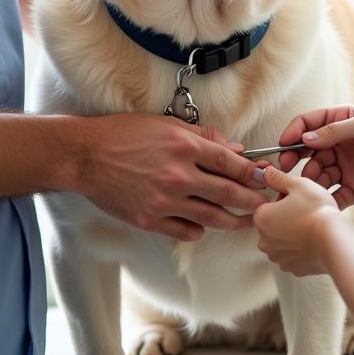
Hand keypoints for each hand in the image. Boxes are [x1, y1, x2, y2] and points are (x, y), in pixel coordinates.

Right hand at [75, 113, 268, 241]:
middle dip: (252, 200)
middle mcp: (179, 175)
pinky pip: (186, 231)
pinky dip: (199, 229)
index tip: (264, 177)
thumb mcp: (166, 123)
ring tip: (246, 222)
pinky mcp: (151, 220)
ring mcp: (165, 201)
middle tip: (266, 205)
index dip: (251, 172)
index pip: (230, 163)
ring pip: (212, 216)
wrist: (87, 156)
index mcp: (185, 146)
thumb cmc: (123, 134)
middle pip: (227, 192)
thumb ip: (203, 136)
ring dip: (233, 220)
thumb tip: (233, 148)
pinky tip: (204, 224)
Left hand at [254, 164, 339, 275]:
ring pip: (282, 240)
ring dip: (292, 233)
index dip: (283, 199)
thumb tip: (266, 173)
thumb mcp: (297, 184)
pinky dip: (301, 248)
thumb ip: (277, 177)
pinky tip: (314, 240)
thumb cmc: (316, 212)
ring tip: (311, 225)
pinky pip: (293, 255)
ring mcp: (279, 257)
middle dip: (286, 217)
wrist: (334, 241)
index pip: (267, 205)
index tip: (297, 199)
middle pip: (273, 223)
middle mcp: (265, 241)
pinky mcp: (293, 269)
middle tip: (305, 211)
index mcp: (262, 218)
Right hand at [277, 105, 353, 208]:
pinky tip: (320, 202)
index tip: (284, 144)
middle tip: (285, 167)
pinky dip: (323, 200)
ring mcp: (342, 167)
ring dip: (309, 179)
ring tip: (308, 185)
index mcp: (339, 122)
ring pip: (316, 174)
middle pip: (307, 150)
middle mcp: (337, 145)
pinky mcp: (350, 189)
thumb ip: (335, 130)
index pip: (309, 123)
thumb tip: (305, 138)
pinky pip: (331, 195)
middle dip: (294, 157)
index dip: (294, 132)